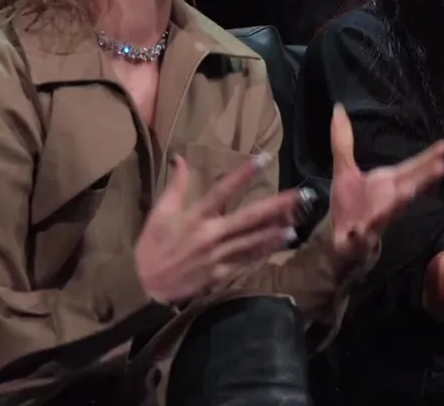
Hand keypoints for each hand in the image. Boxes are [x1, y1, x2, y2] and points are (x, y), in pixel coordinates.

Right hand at [135, 153, 300, 304]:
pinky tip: (279, 245)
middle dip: (274, 206)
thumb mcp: (159, 213)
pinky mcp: (220, 274)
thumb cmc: (152, 246)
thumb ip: (176, 186)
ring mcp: (217, 256)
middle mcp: (210, 235)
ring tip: (296, 223)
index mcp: (194, 217)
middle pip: (248, 218)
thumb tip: (181, 158)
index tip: (264, 158)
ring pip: (252, 242)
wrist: (145, 285)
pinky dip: (263, 253)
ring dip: (274, 232)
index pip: (223, 190)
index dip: (244, 174)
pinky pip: (246, 261)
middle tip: (298, 196)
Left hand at [327, 105, 443, 262]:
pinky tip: (359, 231)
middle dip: (423, 179)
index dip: (428, 158)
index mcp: (387, 183)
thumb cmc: (351, 204)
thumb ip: (343, 141)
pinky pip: (361, 237)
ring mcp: (376, 220)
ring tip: (408, 193)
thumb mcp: (344, 170)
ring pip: (391, 211)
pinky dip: (361, 235)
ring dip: (398, 204)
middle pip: (409, 187)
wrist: (341, 240)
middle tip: (441, 167)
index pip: (412, 168)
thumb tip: (338, 109)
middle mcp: (388, 200)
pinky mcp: (359, 239)